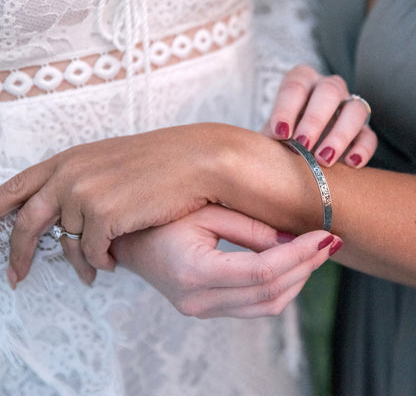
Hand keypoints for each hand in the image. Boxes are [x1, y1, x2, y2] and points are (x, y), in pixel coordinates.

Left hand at [3, 124, 224, 286]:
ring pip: (68, 245)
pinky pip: (93, 253)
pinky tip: (112, 264)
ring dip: (79, 263)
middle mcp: (70, 175)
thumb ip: (83, 181)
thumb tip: (69, 213)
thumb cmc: (163, 161)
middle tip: (16, 276)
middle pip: (26, 223)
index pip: (16, 187)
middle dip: (18, 254)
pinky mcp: (106, 215)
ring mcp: (86, 194)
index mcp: (70, 159)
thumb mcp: (112, 161)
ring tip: (92, 272)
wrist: (197, 160)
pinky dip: (100, 263)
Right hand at [111, 205, 342, 317]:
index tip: (325, 235)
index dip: (299, 254)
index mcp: (194, 271)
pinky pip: (254, 306)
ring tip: (314, 252)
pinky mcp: (207, 310)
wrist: (131, 242)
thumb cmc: (162, 218)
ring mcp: (201, 310)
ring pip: (267, 306)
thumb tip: (293, 239)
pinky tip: (289, 265)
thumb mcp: (205, 211)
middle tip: (328, 242)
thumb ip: (249, 228)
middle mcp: (198, 300)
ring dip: (297, 280)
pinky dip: (279, 288)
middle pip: (270, 292)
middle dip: (306, 266)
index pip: (263, 271)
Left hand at [264, 64, 377, 167]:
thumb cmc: (277, 139)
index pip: (295, 86)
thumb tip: (257, 149)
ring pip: (355, 110)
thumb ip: (265, 137)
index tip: (280, 133)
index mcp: (300, 82)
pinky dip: (362, 149)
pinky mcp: (362, 131)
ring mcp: (347, 107)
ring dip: (340, 135)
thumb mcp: (268, 135)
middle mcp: (327, 89)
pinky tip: (350, 164)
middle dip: (314, 120)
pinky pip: (369, 136)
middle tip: (301, 145)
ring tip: (323, 160)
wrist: (291, 154)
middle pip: (329, 91)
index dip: (287, 108)